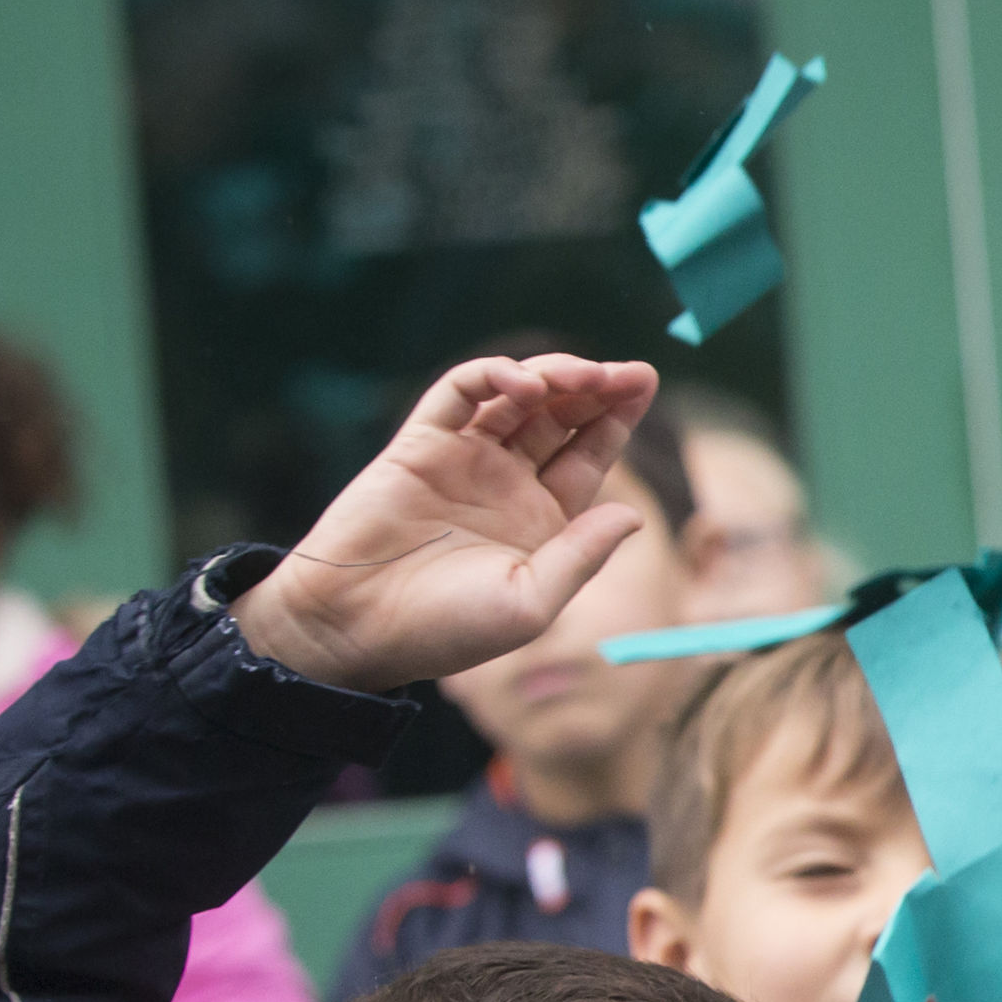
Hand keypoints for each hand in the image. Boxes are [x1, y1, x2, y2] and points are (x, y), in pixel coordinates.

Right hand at [231, 353, 659, 694]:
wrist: (357, 626)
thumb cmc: (448, 629)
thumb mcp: (532, 601)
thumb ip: (582, 555)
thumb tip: (634, 514)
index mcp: (543, 520)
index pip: (590, 454)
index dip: (618, 417)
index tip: (644, 383)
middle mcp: (507, 483)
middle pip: (561, 417)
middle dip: (597, 388)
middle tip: (631, 371)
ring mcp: (465, 459)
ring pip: (517, 397)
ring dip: (554, 376)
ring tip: (587, 374)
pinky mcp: (421, 444)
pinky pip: (459, 394)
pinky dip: (491, 375)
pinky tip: (525, 383)